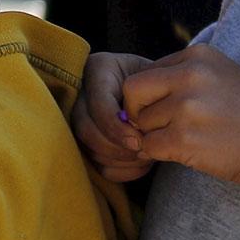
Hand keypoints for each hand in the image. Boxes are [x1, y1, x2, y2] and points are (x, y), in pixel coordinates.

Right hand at [71, 51, 154, 182]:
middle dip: (115, 146)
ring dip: (120, 159)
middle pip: (85, 129)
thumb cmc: (159, 80)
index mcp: (98, 69)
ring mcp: (79, 118)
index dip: (116, 127)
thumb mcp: (157, 78)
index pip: (98, 104)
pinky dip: (120, 170)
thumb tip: (139, 135)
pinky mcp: (87, 142)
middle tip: (142, 151)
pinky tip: (140, 164)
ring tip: (145, 155)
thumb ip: (148, 98)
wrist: (158, 88)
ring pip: (89, 149)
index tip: (139, 141)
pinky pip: (96, 165)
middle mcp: (81, 92)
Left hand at [120, 44, 239, 195]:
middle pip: (132, 91)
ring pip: (140, 123)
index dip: (149, 95)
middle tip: (155, 127)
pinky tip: (180, 154)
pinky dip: (158, 154)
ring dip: (152, 135)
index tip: (163, 110)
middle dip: (137, 112)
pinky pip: (149, 146)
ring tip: (180, 140)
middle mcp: (189, 76)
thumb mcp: (224, 74)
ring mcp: (186, 108)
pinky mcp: (184, 139)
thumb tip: (144, 88)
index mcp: (198, 56)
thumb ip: (186, 74)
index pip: (147, 70)